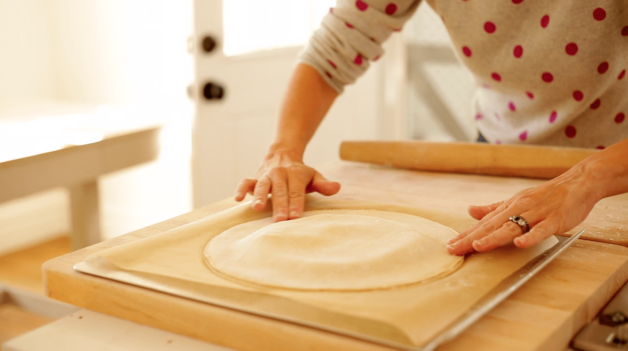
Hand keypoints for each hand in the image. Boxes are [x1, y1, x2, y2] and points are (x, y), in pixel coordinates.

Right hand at [234, 151, 339, 221]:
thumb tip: (336, 188)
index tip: (295, 217)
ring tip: (257, 208)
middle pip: (280, 191)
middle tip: (280, 220)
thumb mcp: (313, 176)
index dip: (296, 204)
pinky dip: (240, 189)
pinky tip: (237, 198)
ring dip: (259, 196)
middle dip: (280, 205)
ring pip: (262, 186)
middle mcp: (280, 174)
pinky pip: (245, 182)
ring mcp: (266, 176)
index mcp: (296, 174)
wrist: (282, 155)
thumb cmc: (300, 174)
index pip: (297, 191)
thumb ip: (324, 184)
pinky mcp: (254, 179)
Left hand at [446, 165, 600, 255]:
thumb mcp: (516, 201)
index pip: (483, 224)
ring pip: (512, 227)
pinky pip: (542, 230)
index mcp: (508, 207)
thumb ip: (493, 208)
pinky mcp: (555, 220)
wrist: (577, 183)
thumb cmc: (545, 196)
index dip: (466, 235)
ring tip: (478, 246)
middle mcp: (519, 209)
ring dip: (494, 237)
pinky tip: (519, 244)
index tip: (450, 246)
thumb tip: (470, 210)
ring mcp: (536, 214)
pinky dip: (531, 237)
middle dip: (471, 238)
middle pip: (491, 226)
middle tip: (454, 249)